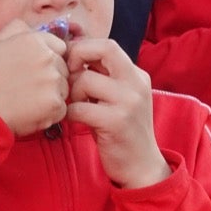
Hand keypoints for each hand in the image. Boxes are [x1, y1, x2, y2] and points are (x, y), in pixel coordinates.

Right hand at [0, 21, 69, 136]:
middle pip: (63, 68)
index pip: (59, 47)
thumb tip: (31, 26)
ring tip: (27, 100)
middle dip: (51, 77)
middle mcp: (47, 57)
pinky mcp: (55, 103)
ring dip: (51, 95)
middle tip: (27, 87)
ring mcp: (53, 80)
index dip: (48, 59)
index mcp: (34, 40)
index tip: (34, 70)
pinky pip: (61, 108)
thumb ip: (16, 29)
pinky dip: (50, 113)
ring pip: (64, 88)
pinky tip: (31, 112)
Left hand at [64, 39, 169, 189]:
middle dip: (76, 58)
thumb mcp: (120, 98)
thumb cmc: (122, 131)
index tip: (72, 64)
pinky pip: (79, 108)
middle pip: (102, 50)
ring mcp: (128, 102)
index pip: (108, 44)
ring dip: (71, 94)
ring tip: (75, 106)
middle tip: (69, 79)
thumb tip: (73, 54)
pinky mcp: (116, 122)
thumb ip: (103, 77)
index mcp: (137, 75)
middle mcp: (136, 84)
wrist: (142, 166)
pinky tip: (72, 120)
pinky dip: (69, 114)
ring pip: (85, 80)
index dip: (84, 48)